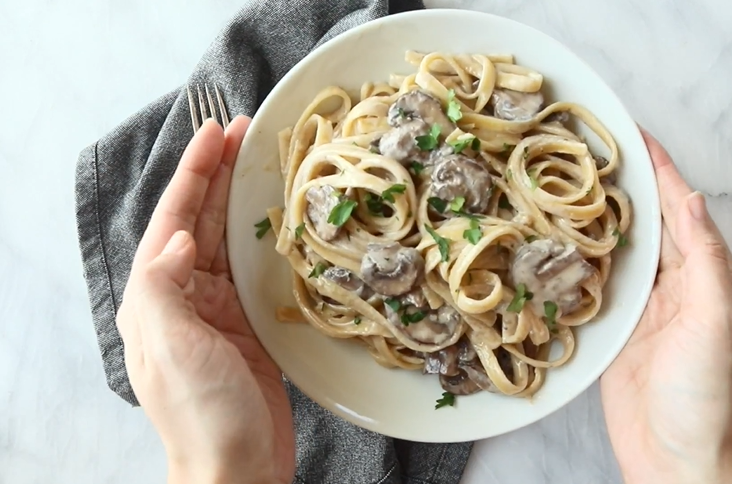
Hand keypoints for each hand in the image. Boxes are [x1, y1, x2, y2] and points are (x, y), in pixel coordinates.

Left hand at [117, 118, 294, 483]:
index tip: (214, 133)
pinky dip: (264, 239)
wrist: (238, 467)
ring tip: (260, 161)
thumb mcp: (168, 346)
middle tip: (243, 132)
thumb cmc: (201, 413)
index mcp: (156, 298)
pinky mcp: (249, 326)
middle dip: (217, 176)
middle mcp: (184, 298)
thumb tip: (178, 239)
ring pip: (228, 241)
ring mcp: (218, 312)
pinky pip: (254, 270)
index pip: (172, 221)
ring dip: (240, 201)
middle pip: (200, 223)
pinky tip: (278, 220)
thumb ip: (163, 286)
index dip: (193, 174)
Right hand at [600, 131, 731, 483]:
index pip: (685, 212)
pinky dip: (585, 261)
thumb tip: (693, 203)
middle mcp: (680, 290)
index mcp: (712, 281)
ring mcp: (647, 313)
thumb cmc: (707, 401)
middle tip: (595, 149)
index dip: (663, 172)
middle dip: (630, 185)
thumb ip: (704, 262)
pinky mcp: (618, 335)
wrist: (678, 464)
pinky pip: (601, 288)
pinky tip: (566, 244)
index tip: (637, 135)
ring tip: (574, 183)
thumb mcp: (717, 324)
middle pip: (653, 225)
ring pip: (625, 253)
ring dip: (604, 219)